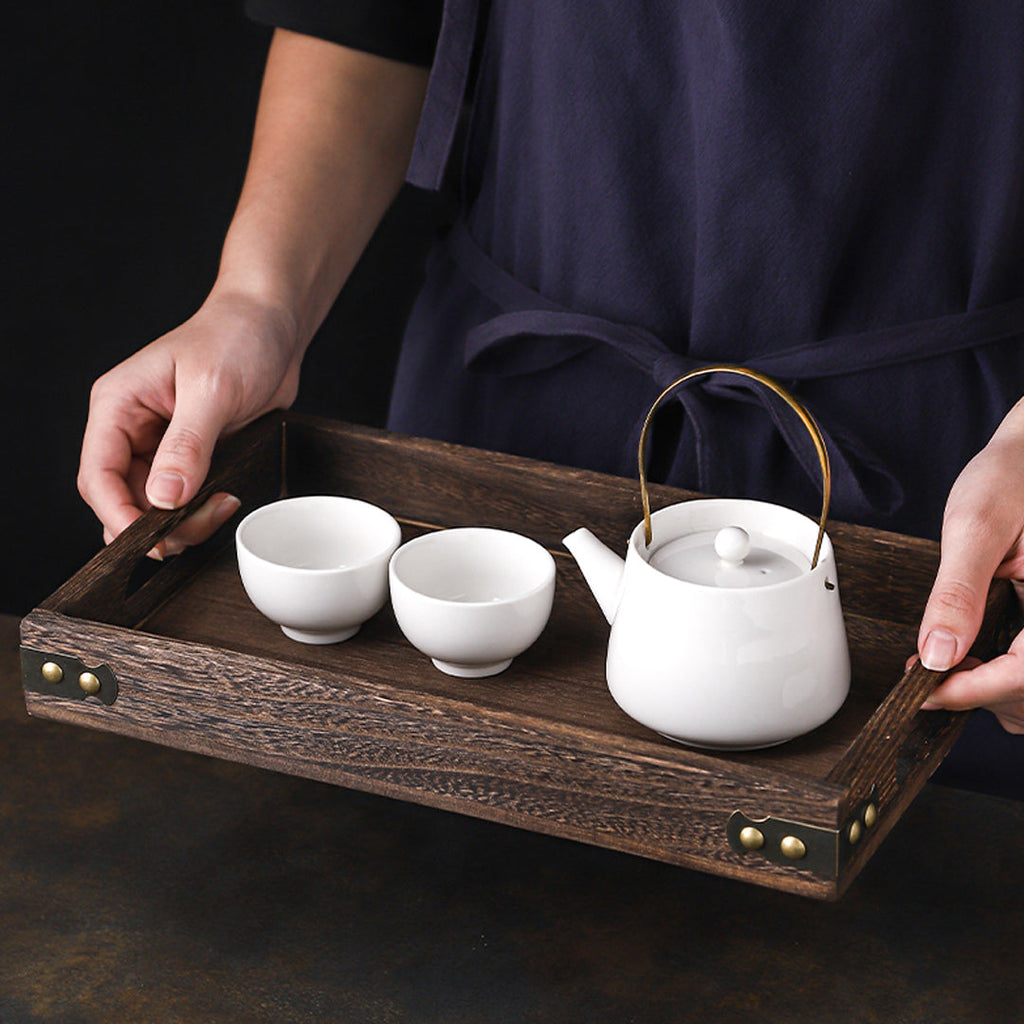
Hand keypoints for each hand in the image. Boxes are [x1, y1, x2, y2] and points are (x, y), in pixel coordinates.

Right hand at [78, 291, 301, 555]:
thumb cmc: (238, 336)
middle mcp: (132, 429)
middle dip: (159, 524)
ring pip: (154, 508)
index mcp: (118, 405)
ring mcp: (161, 446)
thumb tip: (165, 497)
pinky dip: (201, 511)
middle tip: (204, 521)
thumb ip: (188, 445)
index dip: (118, 514)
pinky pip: (183, 501)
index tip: (151, 540)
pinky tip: (228, 498)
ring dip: (185, 522)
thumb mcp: (212, 388)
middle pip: (124, 500)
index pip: (98, 475)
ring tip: (224, 504)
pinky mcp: (191, 456)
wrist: (273, 324)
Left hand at [917, 405, 1023, 732]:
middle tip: (929, 674)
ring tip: (949, 668)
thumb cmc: (1012, 477)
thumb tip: (937, 654)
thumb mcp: (976, 527)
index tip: (925, 692)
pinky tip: (975, 658)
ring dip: (995, 690)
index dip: (973, 691)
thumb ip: (957, 593)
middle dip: (980, 691)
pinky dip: (1007, 675)